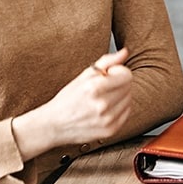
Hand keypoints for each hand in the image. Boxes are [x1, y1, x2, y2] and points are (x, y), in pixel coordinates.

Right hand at [12, 48, 133, 158]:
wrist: (54, 124)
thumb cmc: (68, 99)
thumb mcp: (84, 76)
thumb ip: (107, 62)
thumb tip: (125, 52)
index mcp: (94, 87)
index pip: (127, 75)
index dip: (119, 72)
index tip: (109, 75)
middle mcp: (102, 105)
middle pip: (128, 87)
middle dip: (119, 84)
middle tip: (104, 87)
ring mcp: (107, 119)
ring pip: (128, 100)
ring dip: (119, 97)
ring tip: (102, 99)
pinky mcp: (110, 130)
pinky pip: (126, 113)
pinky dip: (118, 109)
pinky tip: (105, 109)